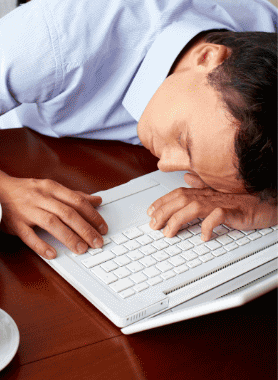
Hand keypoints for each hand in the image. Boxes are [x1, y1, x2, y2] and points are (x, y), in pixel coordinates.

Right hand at [0, 176, 106, 257]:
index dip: (93, 216)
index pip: (77, 201)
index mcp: (50, 188)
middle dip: (85, 229)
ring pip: (51, 223)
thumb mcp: (49, 188)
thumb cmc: (24, 191)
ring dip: (69, 237)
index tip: (103, 228)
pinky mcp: (15, 223)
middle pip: (67, 213)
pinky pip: (29, 235)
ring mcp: (26, 210)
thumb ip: (73, 195)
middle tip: (97, 243)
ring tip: (81, 249)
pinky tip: (52, 254)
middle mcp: (40, 198)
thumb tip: (97, 200)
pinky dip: (41, 245)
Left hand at [148, 186, 277, 240]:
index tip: (149, 213)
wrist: (269, 202)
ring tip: (169, 233)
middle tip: (153, 226)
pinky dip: (208, 226)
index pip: (177, 194)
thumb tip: (187, 179)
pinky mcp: (236, 211)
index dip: (161, 203)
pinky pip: (218, 217)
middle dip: (163, 212)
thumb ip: (203, 187)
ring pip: (193, 207)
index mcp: (205, 192)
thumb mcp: (220, 194)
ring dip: (178, 220)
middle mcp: (210, 195)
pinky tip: (203, 236)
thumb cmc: (245, 200)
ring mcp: (222, 203)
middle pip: (180, 200)